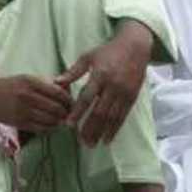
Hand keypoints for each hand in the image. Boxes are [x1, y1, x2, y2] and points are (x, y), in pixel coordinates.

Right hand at [0, 73, 72, 132]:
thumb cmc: (9, 85)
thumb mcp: (26, 79)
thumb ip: (45, 84)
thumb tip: (67, 90)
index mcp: (31, 82)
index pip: (59, 93)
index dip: (69, 100)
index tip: (72, 104)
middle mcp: (28, 96)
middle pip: (57, 108)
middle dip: (66, 113)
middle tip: (68, 114)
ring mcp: (23, 111)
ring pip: (51, 120)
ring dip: (59, 122)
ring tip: (60, 120)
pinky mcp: (19, 123)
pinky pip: (41, 129)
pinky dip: (49, 128)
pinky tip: (50, 125)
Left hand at [56, 20, 153, 145]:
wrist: (135, 47)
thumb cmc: (108, 51)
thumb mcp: (88, 57)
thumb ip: (73, 72)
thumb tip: (56, 82)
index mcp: (100, 75)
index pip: (87, 97)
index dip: (78, 112)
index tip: (69, 124)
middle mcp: (113, 86)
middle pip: (100, 111)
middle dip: (90, 128)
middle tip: (81, 141)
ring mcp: (124, 93)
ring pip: (112, 117)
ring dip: (102, 132)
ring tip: (92, 144)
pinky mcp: (132, 98)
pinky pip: (123, 117)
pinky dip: (115, 129)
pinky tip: (107, 139)